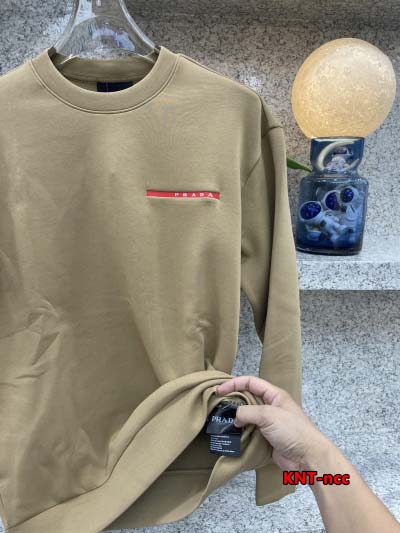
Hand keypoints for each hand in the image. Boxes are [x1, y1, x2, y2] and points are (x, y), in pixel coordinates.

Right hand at [216, 375, 330, 471]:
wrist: (308, 458)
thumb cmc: (292, 430)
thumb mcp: (268, 415)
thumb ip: (247, 412)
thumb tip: (235, 418)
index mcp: (274, 395)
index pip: (251, 382)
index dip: (234, 383)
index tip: (219, 390)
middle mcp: (270, 407)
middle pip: (247, 399)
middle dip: (233, 402)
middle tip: (217, 406)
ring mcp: (269, 424)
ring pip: (247, 418)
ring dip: (235, 420)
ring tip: (220, 422)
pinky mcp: (267, 440)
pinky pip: (249, 433)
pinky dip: (240, 434)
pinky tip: (231, 437)